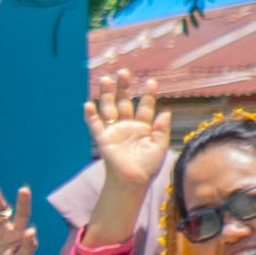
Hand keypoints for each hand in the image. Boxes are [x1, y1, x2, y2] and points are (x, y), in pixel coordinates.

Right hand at [84, 63, 172, 205]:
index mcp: (143, 127)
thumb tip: (166, 112)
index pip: (145, 106)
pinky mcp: (102, 138)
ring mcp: (114, 131)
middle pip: (124, 101)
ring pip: (109, 107)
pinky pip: (95, 124)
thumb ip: (162, 130)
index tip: (151, 81)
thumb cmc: (147, 167)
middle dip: (124, 87)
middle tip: (124, 72)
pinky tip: (89, 104)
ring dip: (107, 94)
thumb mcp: (160, 147)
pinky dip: (90, 115)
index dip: (148, 94)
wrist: (132, 181)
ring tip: (105, 79)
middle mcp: (127, 125)